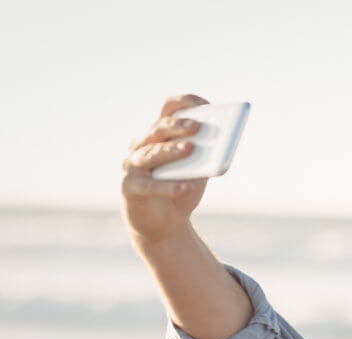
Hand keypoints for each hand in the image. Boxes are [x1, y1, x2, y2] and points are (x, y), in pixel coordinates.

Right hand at [121, 94, 209, 241]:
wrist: (164, 222)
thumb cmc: (182, 187)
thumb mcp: (198, 170)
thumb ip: (206, 156)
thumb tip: (221, 145)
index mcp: (160, 134)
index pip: (169, 109)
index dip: (185, 103)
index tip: (206, 104)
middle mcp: (142, 144)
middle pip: (158, 129)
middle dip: (178, 126)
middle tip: (197, 126)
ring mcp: (133, 165)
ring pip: (151, 153)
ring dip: (171, 151)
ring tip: (191, 149)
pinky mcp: (130, 188)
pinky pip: (149, 186)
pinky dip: (168, 187)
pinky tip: (185, 188)